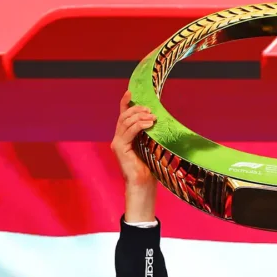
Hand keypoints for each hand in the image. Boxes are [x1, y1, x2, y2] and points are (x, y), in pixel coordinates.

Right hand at [112, 90, 158, 222]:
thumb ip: (150, 133)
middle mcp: (118, 138)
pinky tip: (149, 124)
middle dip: (137, 109)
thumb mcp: (152, 145)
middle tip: (150, 109)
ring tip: (152, 116)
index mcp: (125, 137)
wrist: (144, 184)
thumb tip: (158, 118)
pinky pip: (128, 131)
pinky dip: (139, 125)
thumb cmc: (150, 167)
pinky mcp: (119, 147)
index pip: (123, 115)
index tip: (131, 92)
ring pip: (125, 121)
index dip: (125, 102)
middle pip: (124, 116)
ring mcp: (117, 142)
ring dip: (139, 116)